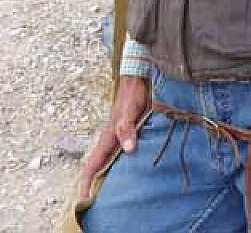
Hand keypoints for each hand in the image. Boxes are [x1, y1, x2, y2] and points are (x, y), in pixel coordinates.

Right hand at [78, 74, 149, 198]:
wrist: (137, 78)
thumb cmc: (133, 95)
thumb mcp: (131, 111)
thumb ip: (128, 129)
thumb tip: (128, 149)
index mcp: (108, 136)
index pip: (92, 163)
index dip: (86, 182)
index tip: (84, 199)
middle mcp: (109, 138)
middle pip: (96, 165)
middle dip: (93, 183)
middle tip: (96, 201)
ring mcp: (116, 135)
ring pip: (106, 159)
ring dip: (105, 174)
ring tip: (110, 190)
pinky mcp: (125, 131)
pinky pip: (117, 151)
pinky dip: (117, 163)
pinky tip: (126, 169)